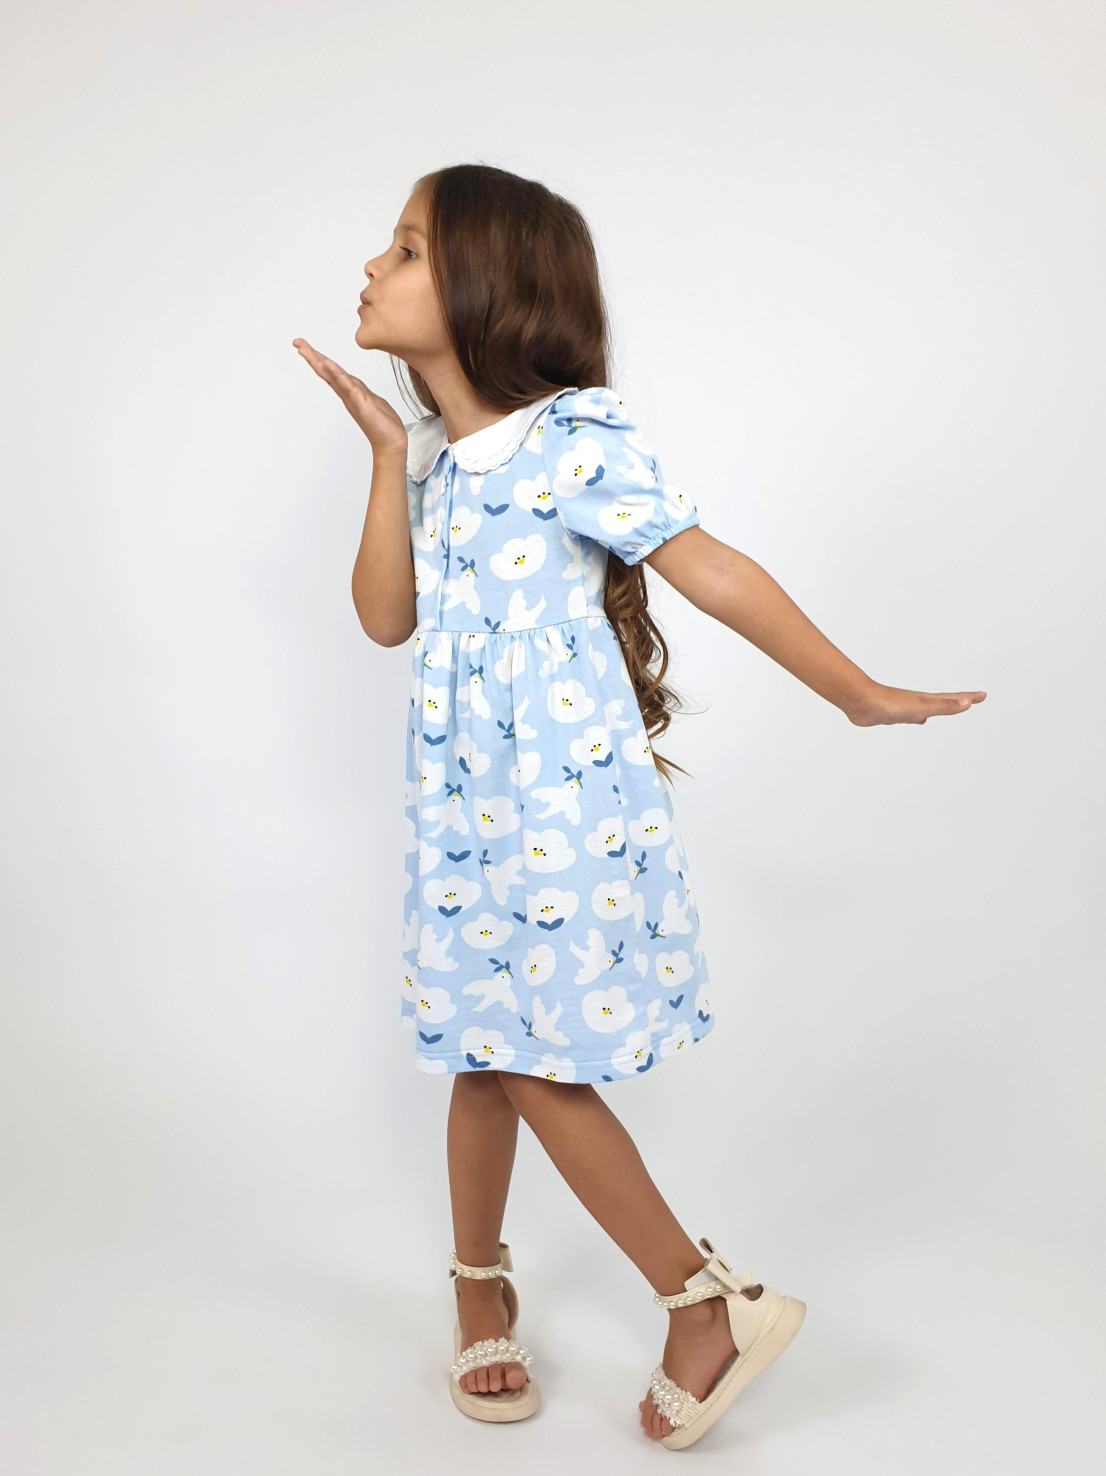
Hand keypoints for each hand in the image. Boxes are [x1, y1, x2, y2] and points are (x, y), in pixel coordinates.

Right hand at [292, 338, 407, 459]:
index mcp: (349, 391)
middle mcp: (347, 394)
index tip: (303, 346)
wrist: (391, 443)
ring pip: (333, 376)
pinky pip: (349, 387)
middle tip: (297, 343)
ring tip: (306, 351)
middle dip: (311, 356)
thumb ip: (359, 390)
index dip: (317, 357)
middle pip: (326, 371)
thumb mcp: (369, 400)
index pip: (330, 370)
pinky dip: (338, 376)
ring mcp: (353, 399)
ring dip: (320, 362)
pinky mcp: (362, 404)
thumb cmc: (383, 424)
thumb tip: (354, 384)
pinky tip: (329, 366)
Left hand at [844, 683, 986, 725]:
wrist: (862, 702)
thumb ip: (945, 706)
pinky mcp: (893, 715)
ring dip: (938, 709)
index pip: (954, 699)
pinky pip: (911, 716)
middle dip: (958, 701)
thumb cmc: (890, 704)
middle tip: (971, 700)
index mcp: (928, 701)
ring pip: (927, 709)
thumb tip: (967, 703)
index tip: (983, 695)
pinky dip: (918, 717)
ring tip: (943, 710)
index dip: (969, 698)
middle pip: (943, 701)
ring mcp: (906, 708)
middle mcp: (919, 702)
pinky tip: (916, 719)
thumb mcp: (923, 707)